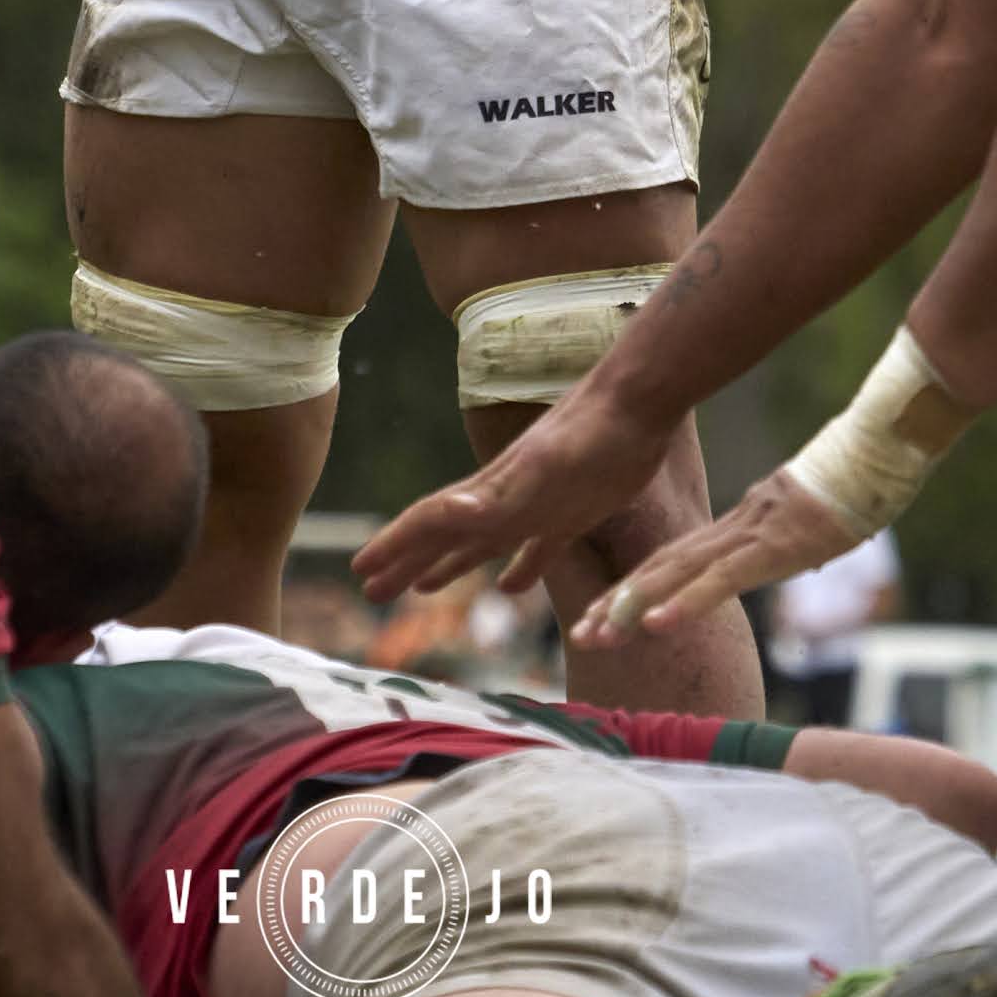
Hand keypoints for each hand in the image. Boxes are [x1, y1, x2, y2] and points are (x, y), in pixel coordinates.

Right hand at [354, 378, 662, 600]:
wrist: (637, 403)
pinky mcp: (574, 512)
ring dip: (450, 565)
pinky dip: (521, 569)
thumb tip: (445, 509)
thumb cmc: (593, 437)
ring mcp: (538, 506)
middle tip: (372, 592)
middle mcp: (505, 500)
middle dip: (407, 563)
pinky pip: (537, 548)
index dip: (394, 546)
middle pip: (445, 537)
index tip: (360, 571)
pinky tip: (511, 586)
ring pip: (482, 544)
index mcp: (492, 494)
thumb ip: (497, 497)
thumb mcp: (544, 472)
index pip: (430, 522)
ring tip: (422, 587)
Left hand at [571, 466, 861, 649]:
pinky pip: (720, 580)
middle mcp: (730, 532)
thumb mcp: (800, 527)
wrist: (871, 458)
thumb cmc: (845, 491)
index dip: (630, 590)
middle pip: (661, 569)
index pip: (670, 562)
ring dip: (632, 605)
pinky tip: (655, 624)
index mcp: (734, 530)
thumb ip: (778, 543)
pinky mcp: (769, 547)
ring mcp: (747, 537)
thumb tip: (780, 558)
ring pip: (677, 574)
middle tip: (579, 635)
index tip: (597, 618)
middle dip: (616, 604)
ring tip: (596, 632)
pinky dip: (685, 602)